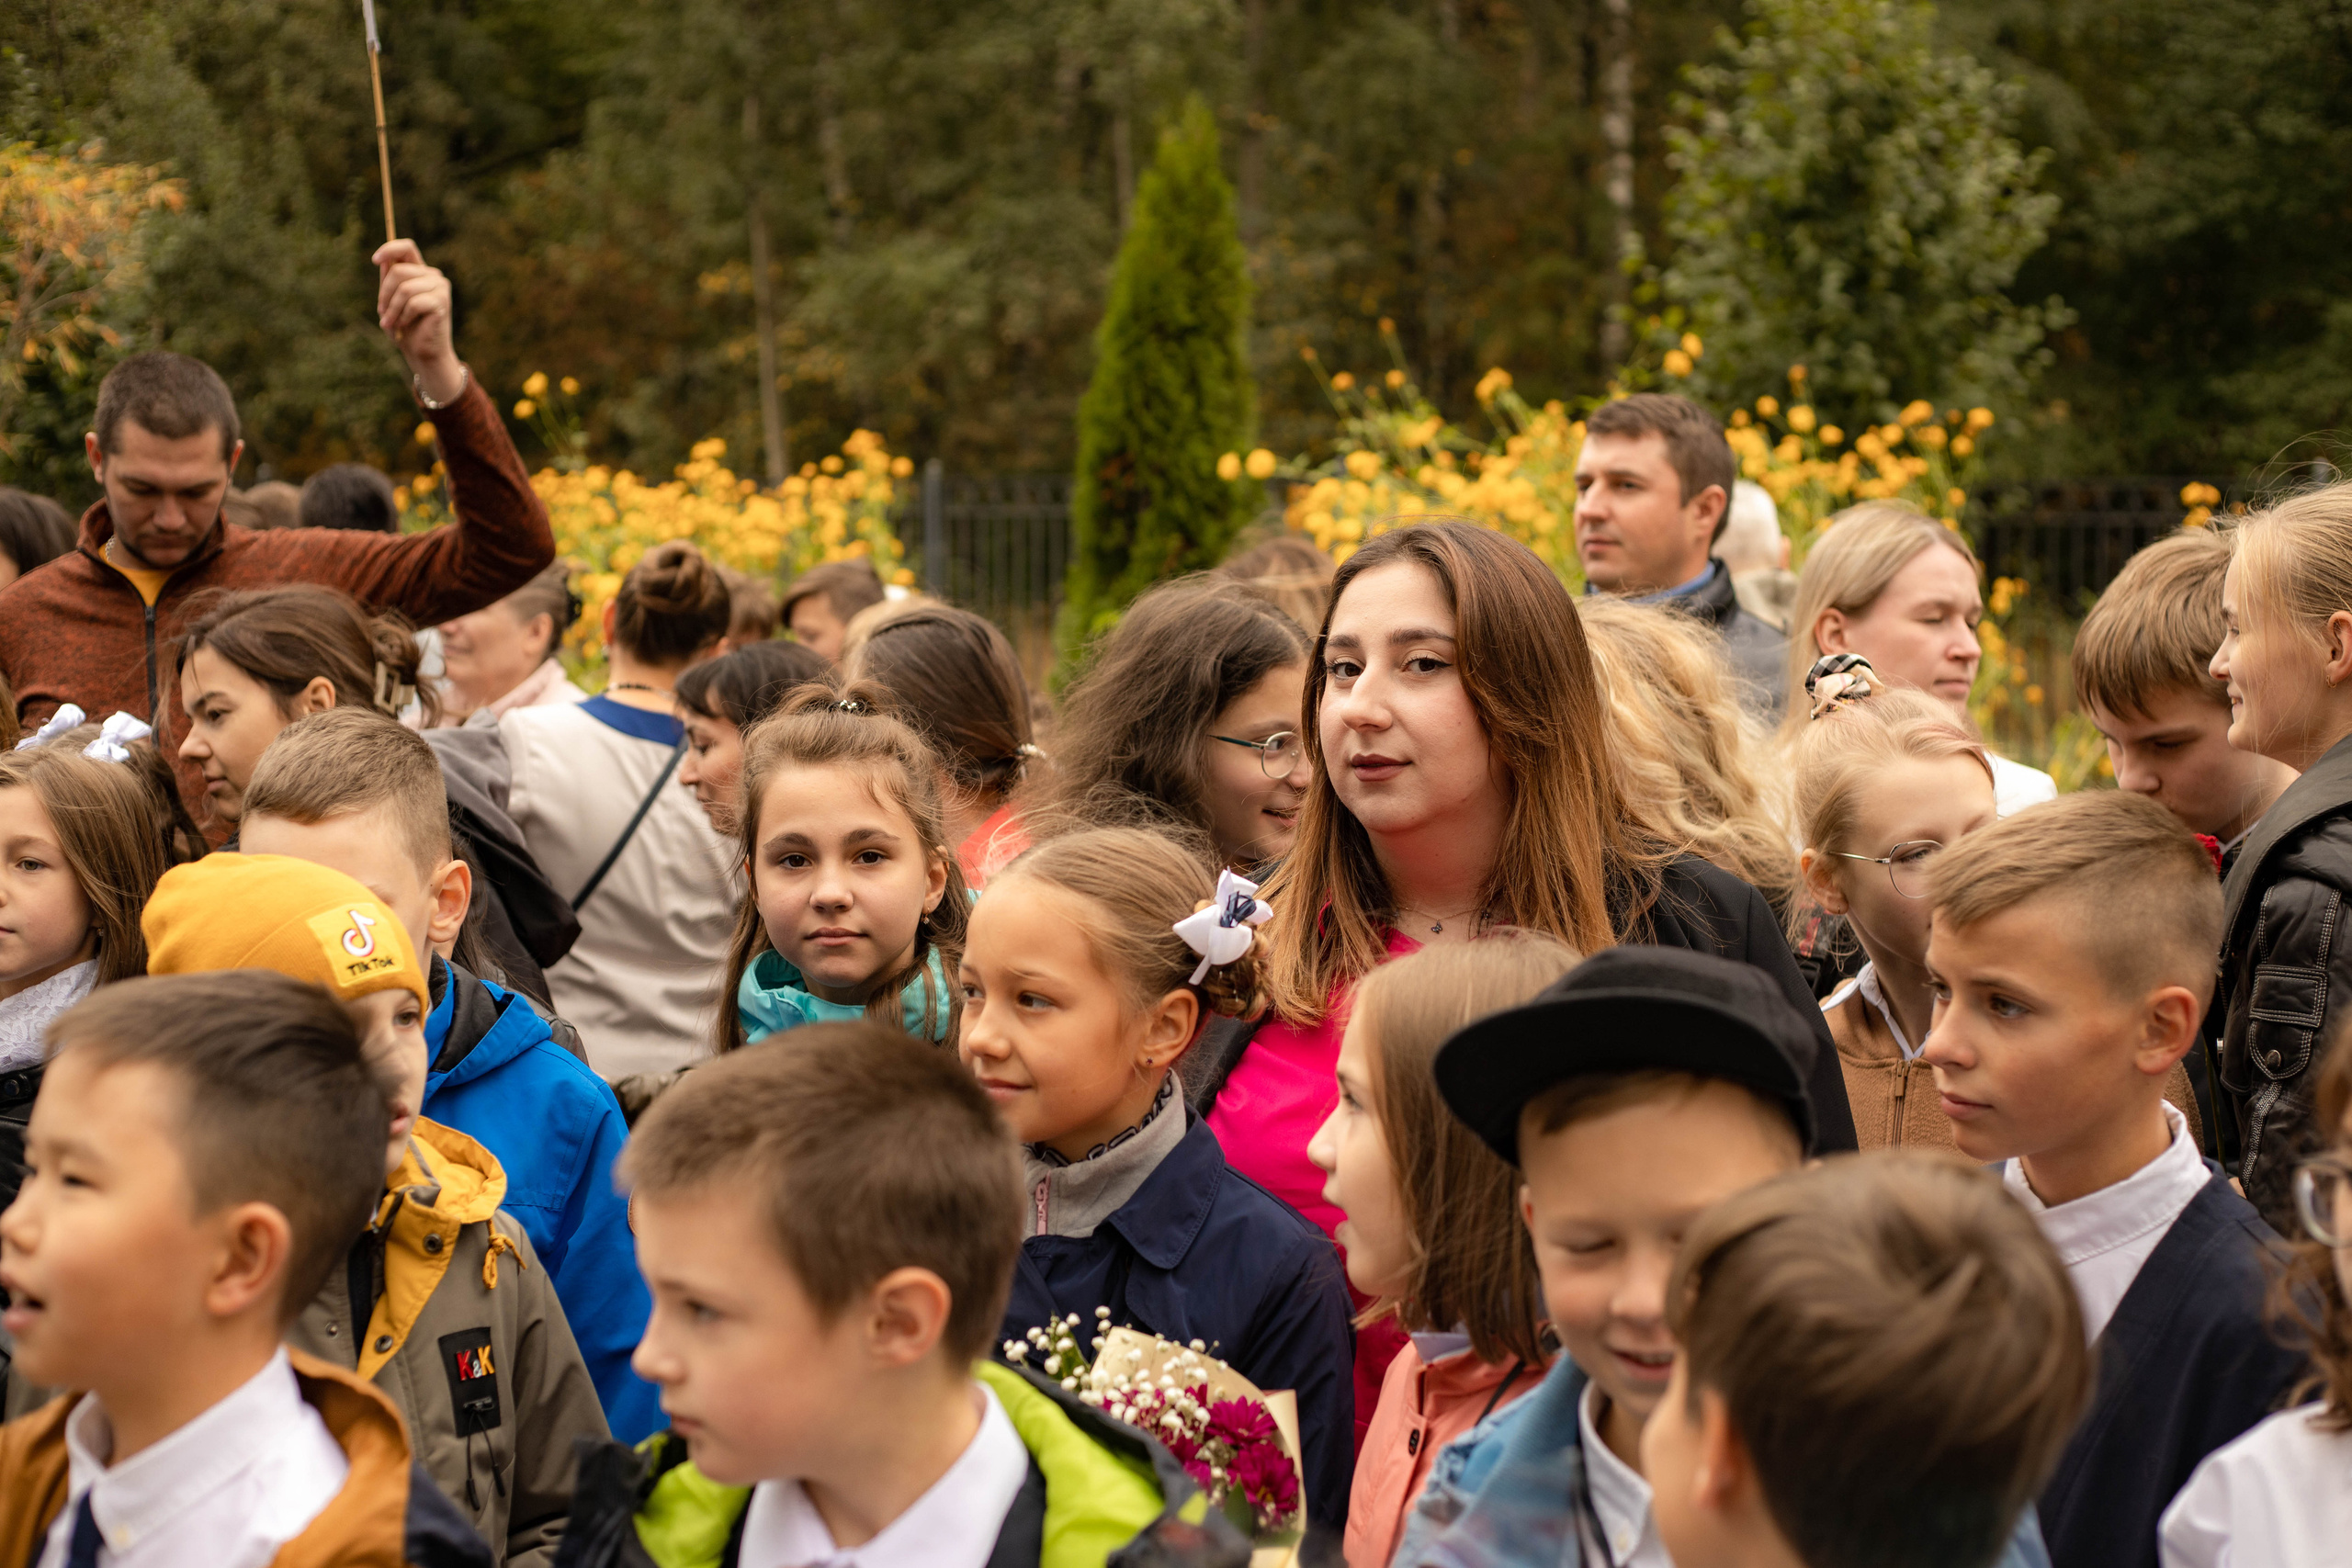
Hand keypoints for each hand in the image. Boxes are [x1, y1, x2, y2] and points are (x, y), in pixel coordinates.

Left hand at [373, 239, 464, 403]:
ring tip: (390, 323)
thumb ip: (388, 281)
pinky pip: (413, 302)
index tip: (375, 261)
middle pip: (399, 270)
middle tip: (382, 313)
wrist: (423, 353)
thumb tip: (382, 261)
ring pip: (405, 288)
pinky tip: (405, 325)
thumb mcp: (390, 302)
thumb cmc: (406, 328)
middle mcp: (433, 276)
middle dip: (384, 293)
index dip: (390, 249)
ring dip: (392, 308)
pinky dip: (404, 316)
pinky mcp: (442, 302)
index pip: (407, 248)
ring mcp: (440, 288)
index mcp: (420, 272)